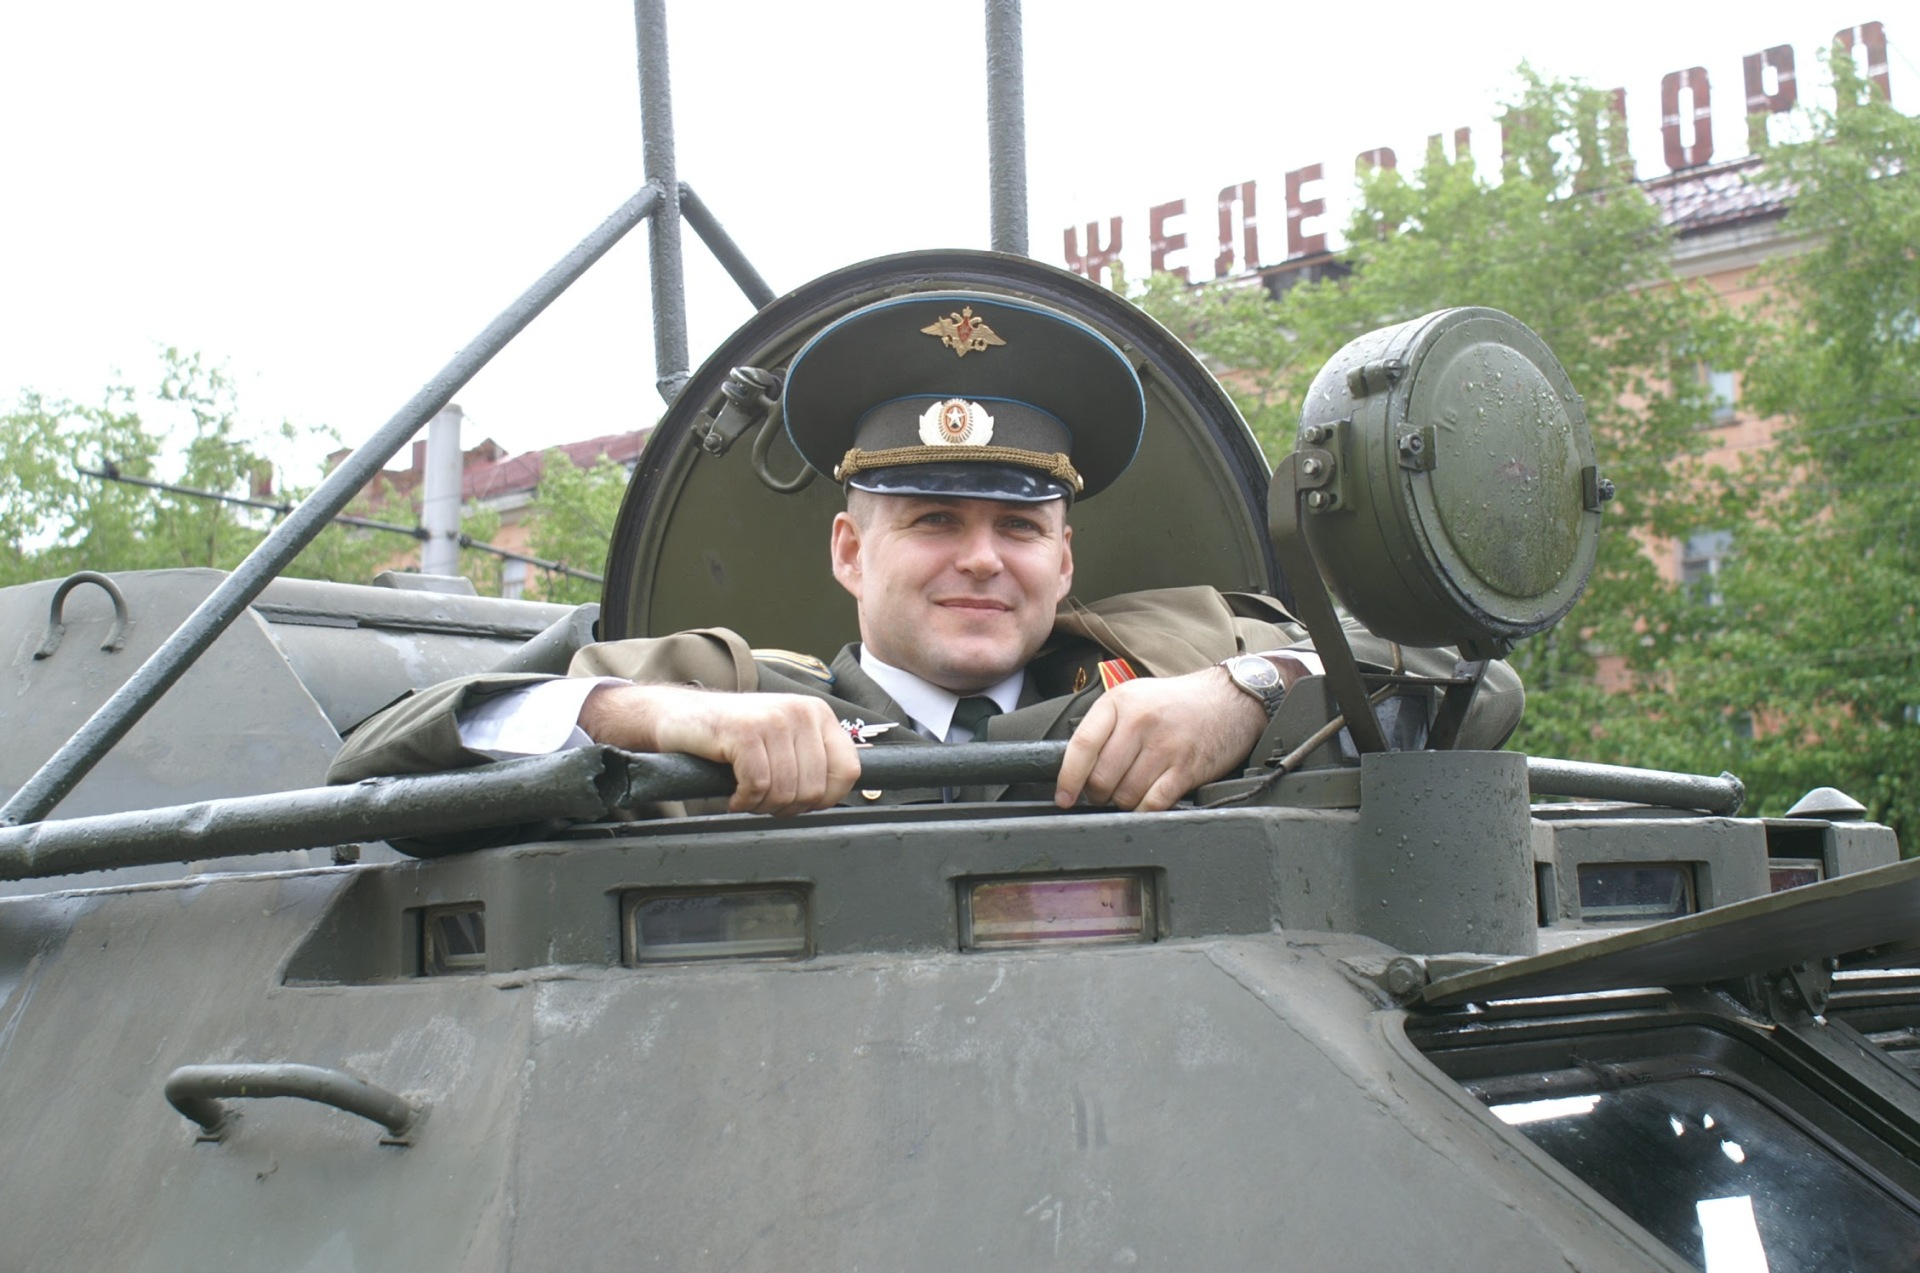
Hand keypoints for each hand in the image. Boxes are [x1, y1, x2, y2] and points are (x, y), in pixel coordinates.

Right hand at [580, 684, 861, 815]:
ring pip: (787, 791)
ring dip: (762, 805)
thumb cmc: (732, 737)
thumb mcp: (784, 742)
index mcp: (818, 715)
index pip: (848, 771)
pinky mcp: (744, 732)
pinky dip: (743, 801)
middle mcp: (801, 712)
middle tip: (763, 799)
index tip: (799, 802)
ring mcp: (773, 719)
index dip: (825, 799)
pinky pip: (757, 786)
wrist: (680, 715)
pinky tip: (733, 794)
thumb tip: (836, 796)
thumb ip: (812, 762)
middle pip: (815, 789)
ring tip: (747, 795)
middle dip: (787, 807)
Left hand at [1054, 666, 1267, 811]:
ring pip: (1125, 795)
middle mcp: (1140, 722)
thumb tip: (1076, 768)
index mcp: (1120, 702)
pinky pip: (1153, 804)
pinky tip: (1147, 802)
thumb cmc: (1178, 703)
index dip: (1068, 777)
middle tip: (1103, 793)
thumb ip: (1106, 726)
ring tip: (1131, 791)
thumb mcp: (1135, 697)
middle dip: (1097, 795)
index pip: (1082, 745)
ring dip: (1123, 802)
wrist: (1230, 699)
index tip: (1064, 796)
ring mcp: (1165, 746)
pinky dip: (1145, 810)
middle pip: (1102, 778)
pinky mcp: (1186, 769)